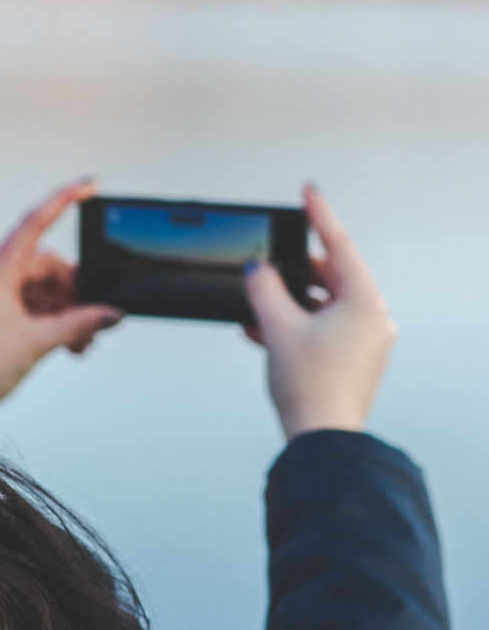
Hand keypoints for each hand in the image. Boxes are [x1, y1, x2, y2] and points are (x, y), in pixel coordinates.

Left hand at [0, 181, 121, 424]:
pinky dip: (44, 315)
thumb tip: (111, 313)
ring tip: (77, 344)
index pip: (34, 223)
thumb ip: (79, 324)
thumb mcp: (37, 345)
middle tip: (92, 326)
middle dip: (73, 292)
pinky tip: (61, 342)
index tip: (90, 183)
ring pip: (36, 284)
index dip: (64, 199)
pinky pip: (22, 298)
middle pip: (44, 265)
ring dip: (62, 309)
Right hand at [244, 186, 396, 440]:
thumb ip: (263, 288)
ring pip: (322, 305)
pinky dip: (295, 325)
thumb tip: (258, 268)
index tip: (308, 191)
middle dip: (292, 273)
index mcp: (364, 303)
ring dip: (288, 304)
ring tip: (256, 308)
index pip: (339, 246)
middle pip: (329, 277)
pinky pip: (322, 328)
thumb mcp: (277, 327)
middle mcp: (373, 319)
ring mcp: (366, 341)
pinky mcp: (354, 360)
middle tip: (266, 266)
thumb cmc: (310, 386)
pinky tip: (264, 332)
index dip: (319, 215)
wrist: (322, 438)